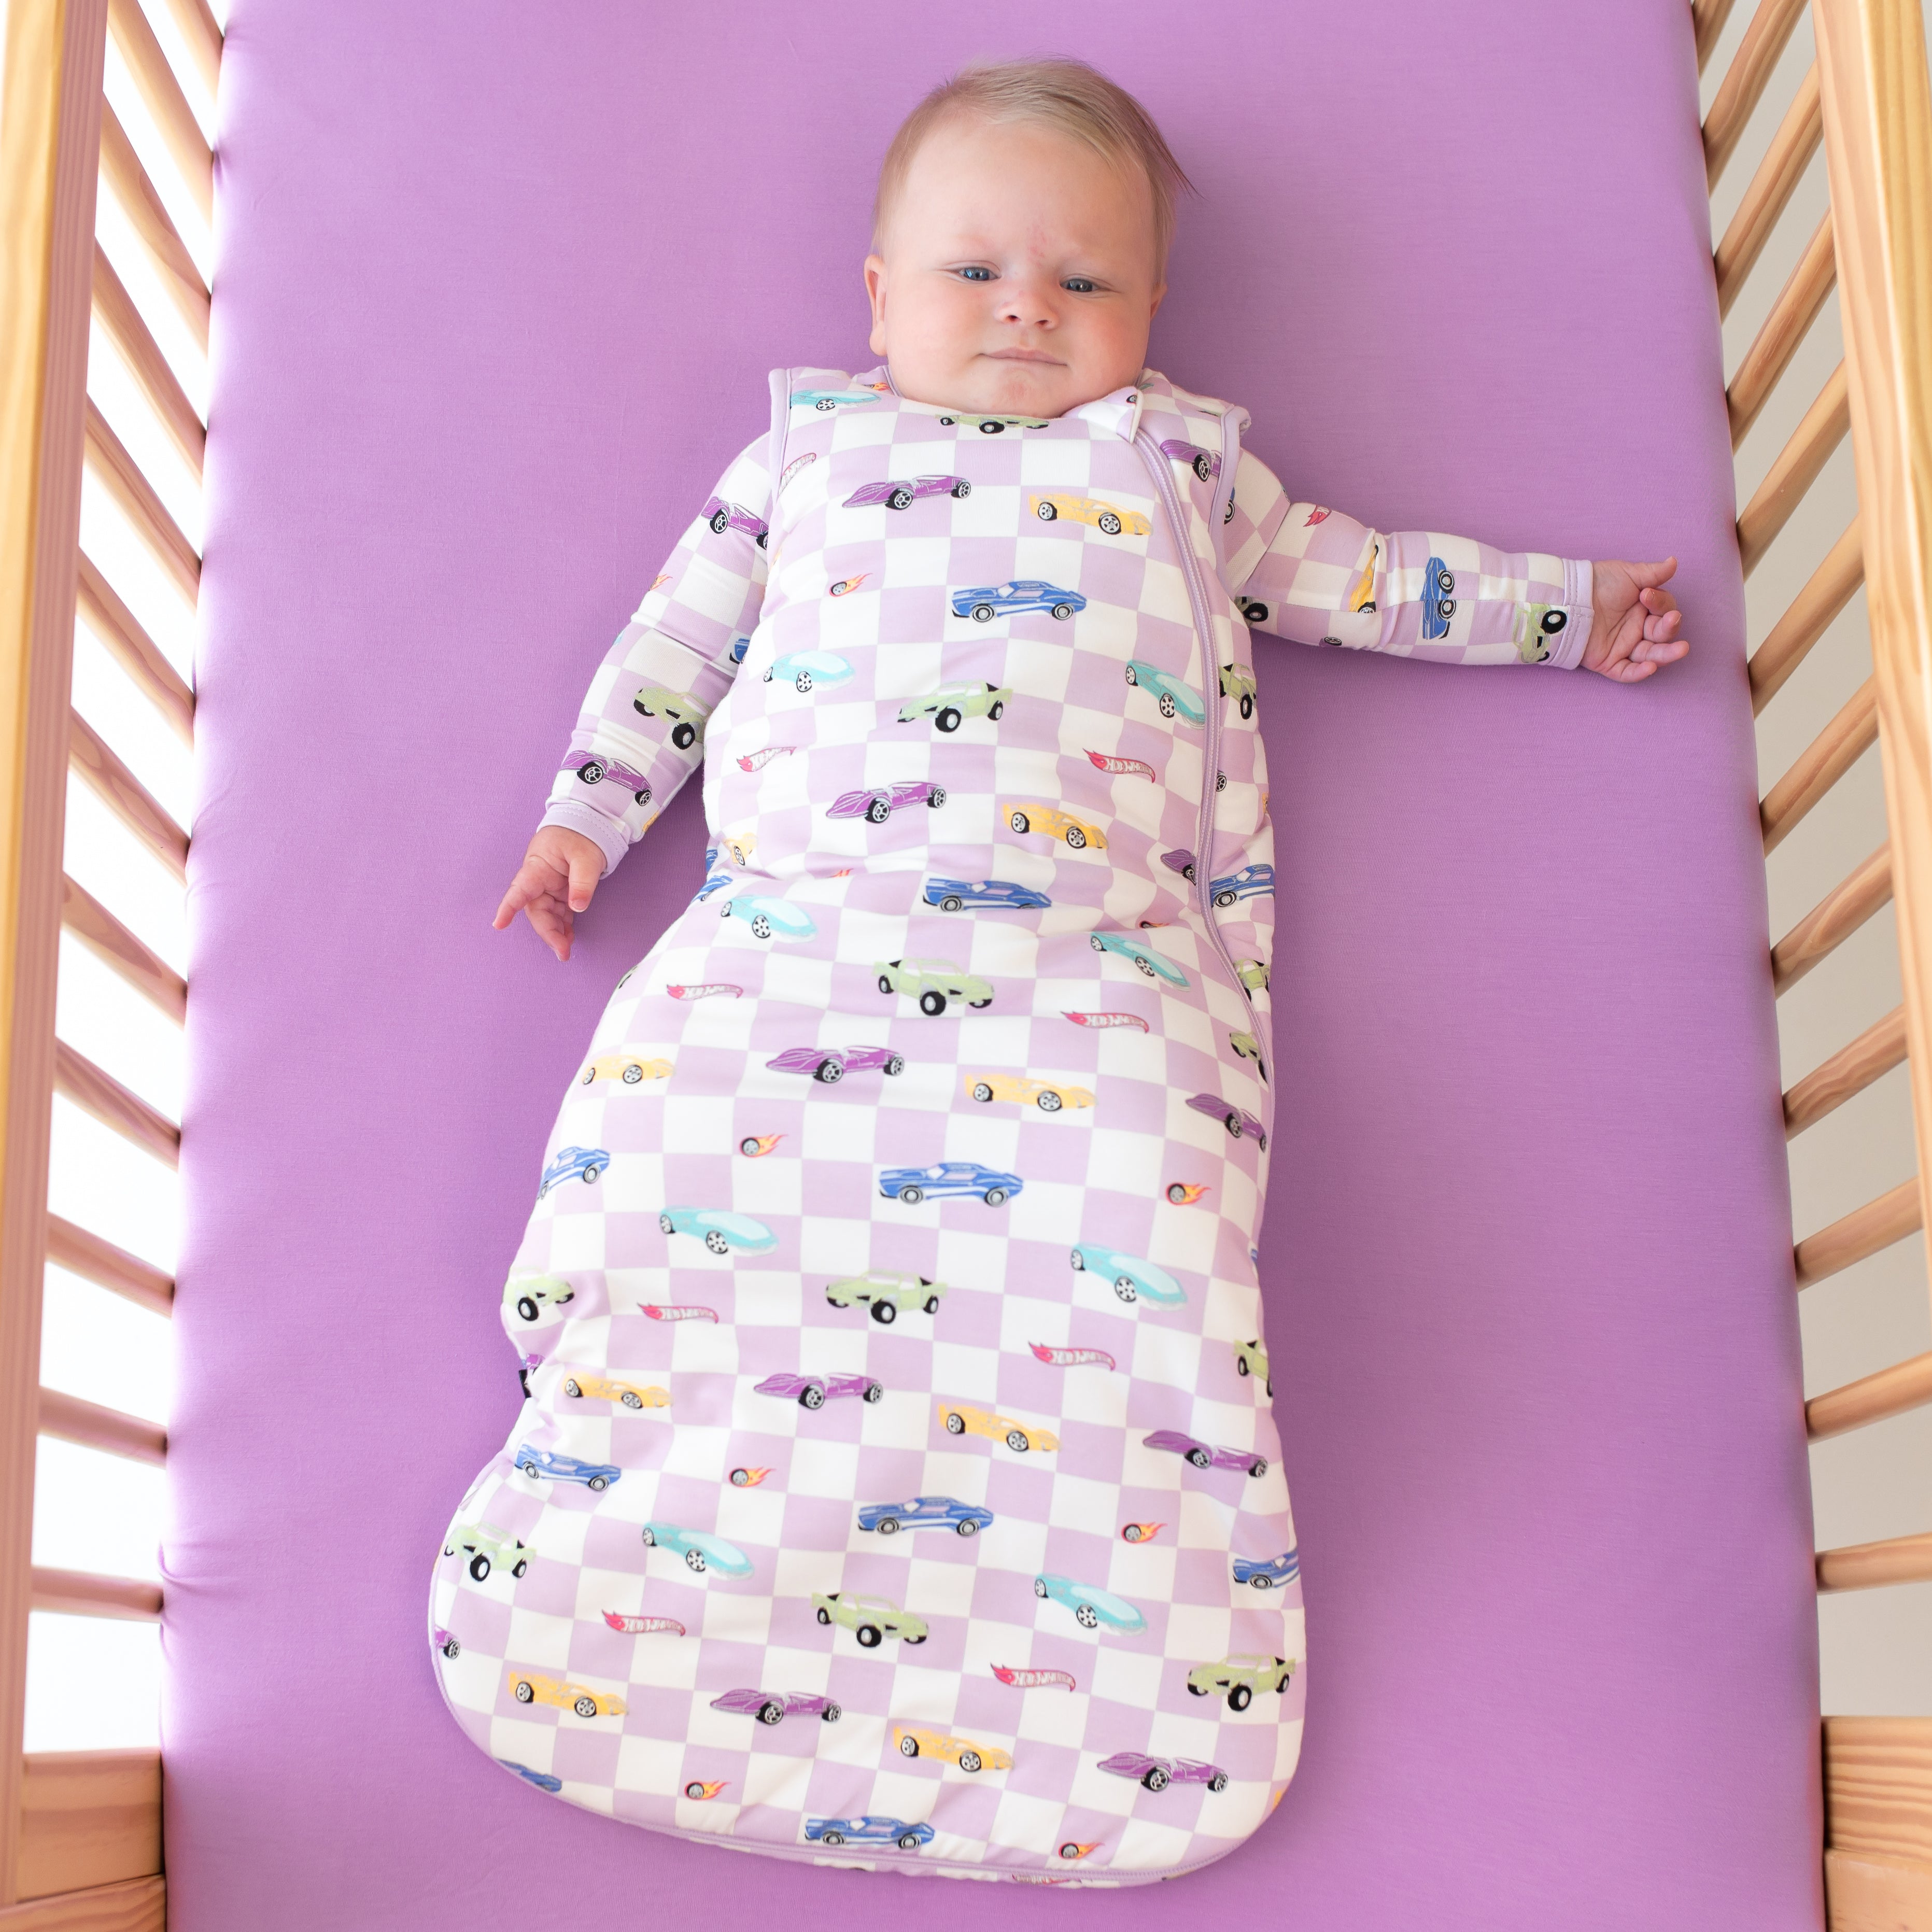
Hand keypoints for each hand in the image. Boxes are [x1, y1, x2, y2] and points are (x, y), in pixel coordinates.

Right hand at [494, 826, 604, 960]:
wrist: (586, 824)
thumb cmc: (581, 836)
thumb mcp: (586, 857)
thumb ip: (582, 881)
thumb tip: (577, 907)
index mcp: (538, 867)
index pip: (520, 889)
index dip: (509, 907)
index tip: (499, 924)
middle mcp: (539, 879)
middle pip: (536, 910)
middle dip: (547, 932)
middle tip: (562, 952)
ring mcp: (548, 887)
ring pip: (546, 914)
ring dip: (556, 933)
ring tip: (566, 949)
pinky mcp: (559, 891)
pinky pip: (557, 912)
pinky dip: (563, 926)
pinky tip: (569, 937)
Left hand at [1583, 557, 1690, 682]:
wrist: (1569, 597)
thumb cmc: (1598, 583)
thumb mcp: (1627, 574)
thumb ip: (1653, 573)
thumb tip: (1673, 562)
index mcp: (1646, 609)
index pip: (1665, 611)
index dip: (1662, 603)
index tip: (1646, 594)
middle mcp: (1639, 629)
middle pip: (1663, 635)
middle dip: (1670, 628)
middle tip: (1672, 619)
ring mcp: (1625, 647)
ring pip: (1651, 656)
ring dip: (1666, 654)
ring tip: (1681, 649)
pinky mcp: (1609, 662)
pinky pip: (1627, 672)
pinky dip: (1639, 673)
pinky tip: (1651, 667)